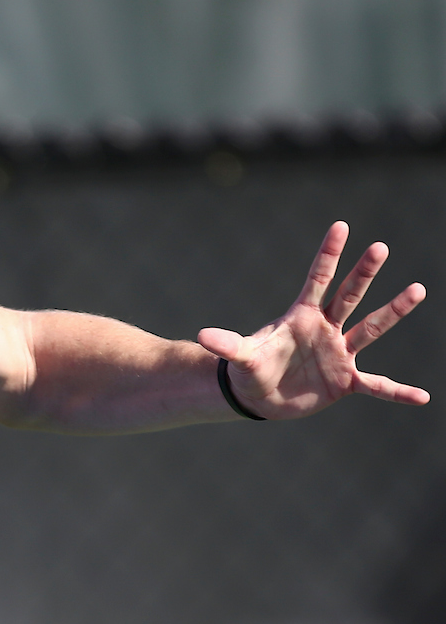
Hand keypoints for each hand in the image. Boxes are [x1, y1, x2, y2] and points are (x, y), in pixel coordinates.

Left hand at [197, 221, 428, 419]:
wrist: (259, 397)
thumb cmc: (250, 370)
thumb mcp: (240, 357)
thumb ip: (227, 345)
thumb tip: (202, 337)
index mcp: (301, 317)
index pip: (317, 280)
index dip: (328, 254)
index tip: (340, 226)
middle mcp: (325, 329)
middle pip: (348, 296)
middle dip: (363, 273)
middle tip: (380, 247)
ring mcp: (338, 353)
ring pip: (371, 328)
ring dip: (394, 311)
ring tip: (418, 288)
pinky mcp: (345, 381)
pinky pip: (377, 385)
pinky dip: (397, 391)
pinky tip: (421, 397)